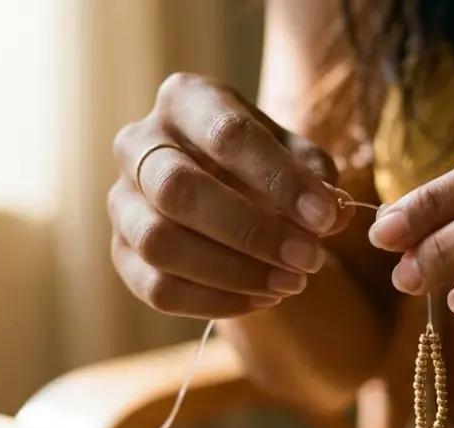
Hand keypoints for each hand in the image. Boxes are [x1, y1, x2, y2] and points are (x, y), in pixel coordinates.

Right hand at [109, 73, 352, 318]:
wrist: (221, 188)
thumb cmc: (260, 163)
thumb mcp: (293, 154)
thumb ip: (314, 177)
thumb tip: (333, 214)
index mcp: (185, 99)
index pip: (227, 135)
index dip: (280, 179)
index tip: (325, 217)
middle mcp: (138, 143)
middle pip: (178, 190)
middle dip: (250, 231)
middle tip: (308, 258)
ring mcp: (121, 200)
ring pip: (159, 244)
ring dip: (231, 272)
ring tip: (289, 284)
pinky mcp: (121, 251)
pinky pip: (156, 288)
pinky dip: (214, 301)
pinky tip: (260, 300)